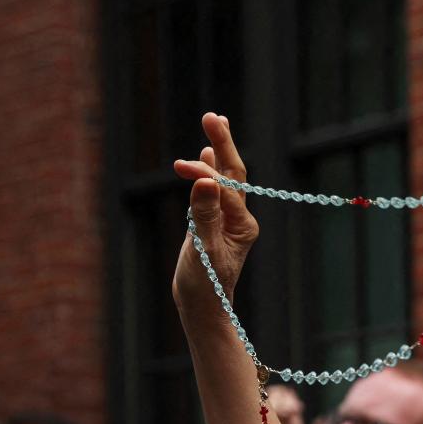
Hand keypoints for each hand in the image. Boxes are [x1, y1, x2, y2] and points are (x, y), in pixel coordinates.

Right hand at [172, 113, 259, 311]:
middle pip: (234, 173)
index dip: (204, 173)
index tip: (181, 167)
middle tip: (213, 116)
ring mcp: (227, 219)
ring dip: (219, 151)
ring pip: (226, 178)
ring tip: (216, 123)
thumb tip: (205, 180)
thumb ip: (203, 216)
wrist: (203, 307)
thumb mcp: (202, 251)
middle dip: (223, 144)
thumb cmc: (204, 286)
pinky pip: (215, 189)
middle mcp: (239, 218)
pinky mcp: (213, 222)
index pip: (224, 187)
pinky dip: (210, 169)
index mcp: (242, 224)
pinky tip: (207, 153)